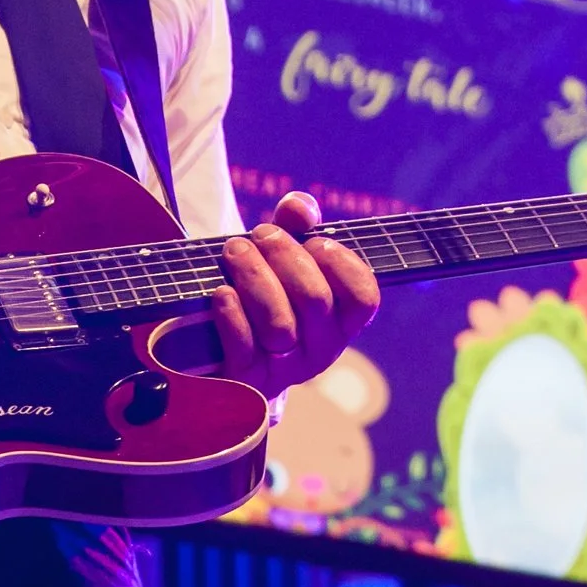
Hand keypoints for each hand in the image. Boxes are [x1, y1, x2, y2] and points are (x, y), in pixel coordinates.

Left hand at [210, 191, 379, 386]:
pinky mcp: (246, 378)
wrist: (224, 349)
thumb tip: (298, 207)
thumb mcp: (284, 258)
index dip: (340, 262)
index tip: (314, 241)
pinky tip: (222, 292)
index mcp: (342, 322)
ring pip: (278, 325)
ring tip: (234, 251)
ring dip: (253, 277)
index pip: (364, 297)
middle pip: (314, 300)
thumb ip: (296, 226)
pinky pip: (243, 346)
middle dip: (285, 256)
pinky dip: (232, 314)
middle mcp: (320, 350)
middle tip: (261, 235)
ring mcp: (285, 369)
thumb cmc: (266, 292)